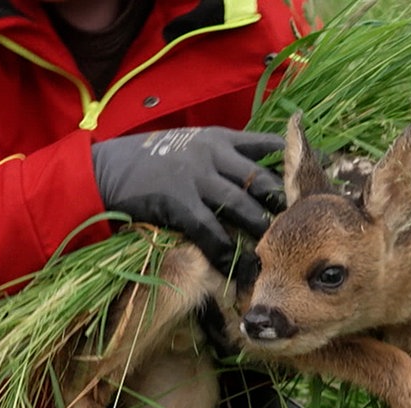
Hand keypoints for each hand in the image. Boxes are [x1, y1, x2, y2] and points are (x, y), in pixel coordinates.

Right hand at [92, 127, 283, 276]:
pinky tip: (234, 266)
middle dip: (280, 205)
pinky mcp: (178, 202)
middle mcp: (212, 154)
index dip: (289, 164)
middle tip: (296, 228)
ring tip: (272, 251)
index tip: (307, 181)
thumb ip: (217, 157)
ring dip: (259, 231)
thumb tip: (249, 177)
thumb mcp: (186, 147)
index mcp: (217, 138)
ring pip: (242, 206)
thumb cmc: (145, 162)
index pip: (266, 145)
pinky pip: (211, 231)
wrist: (102, 170)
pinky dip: (225, 251)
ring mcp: (195, 177)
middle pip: (261, 179)